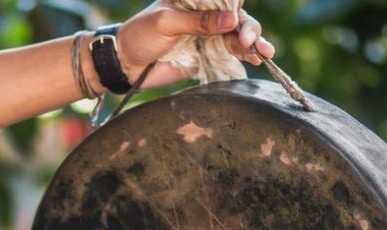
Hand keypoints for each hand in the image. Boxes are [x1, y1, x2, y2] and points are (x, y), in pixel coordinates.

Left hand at [115, 1, 276, 87]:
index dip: (237, 8)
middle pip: (235, 17)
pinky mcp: (205, 54)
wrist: (124, 64)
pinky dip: (243, 56)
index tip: (241, 22)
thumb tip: (231, 21)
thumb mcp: (166, 23)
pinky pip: (229, 53)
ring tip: (263, 52)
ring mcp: (206, 35)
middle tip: (249, 42)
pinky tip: (256, 59)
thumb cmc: (139, 35)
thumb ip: (198, 22)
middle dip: (247, 28)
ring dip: (251, 43)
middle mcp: (204, 14)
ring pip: (236, 35)